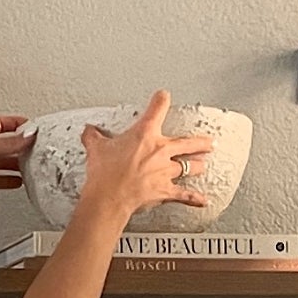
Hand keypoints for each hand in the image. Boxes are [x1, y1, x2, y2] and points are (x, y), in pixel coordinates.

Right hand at [78, 90, 212, 221]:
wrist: (109, 197)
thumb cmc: (105, 174)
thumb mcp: (96, 149)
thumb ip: (93, 137)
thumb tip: (89, 131)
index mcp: (145, 134)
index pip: (158, 108)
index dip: (161, 100)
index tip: (163, 97)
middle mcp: (160, 150)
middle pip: (187, 142)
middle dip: (199, 142)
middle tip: (208, 141)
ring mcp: (165, 171)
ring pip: (188, 167)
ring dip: (196, 166)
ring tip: (202, 165)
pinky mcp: (165, 190)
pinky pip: (183, 195)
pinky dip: (194, 199)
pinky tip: (202, 200)